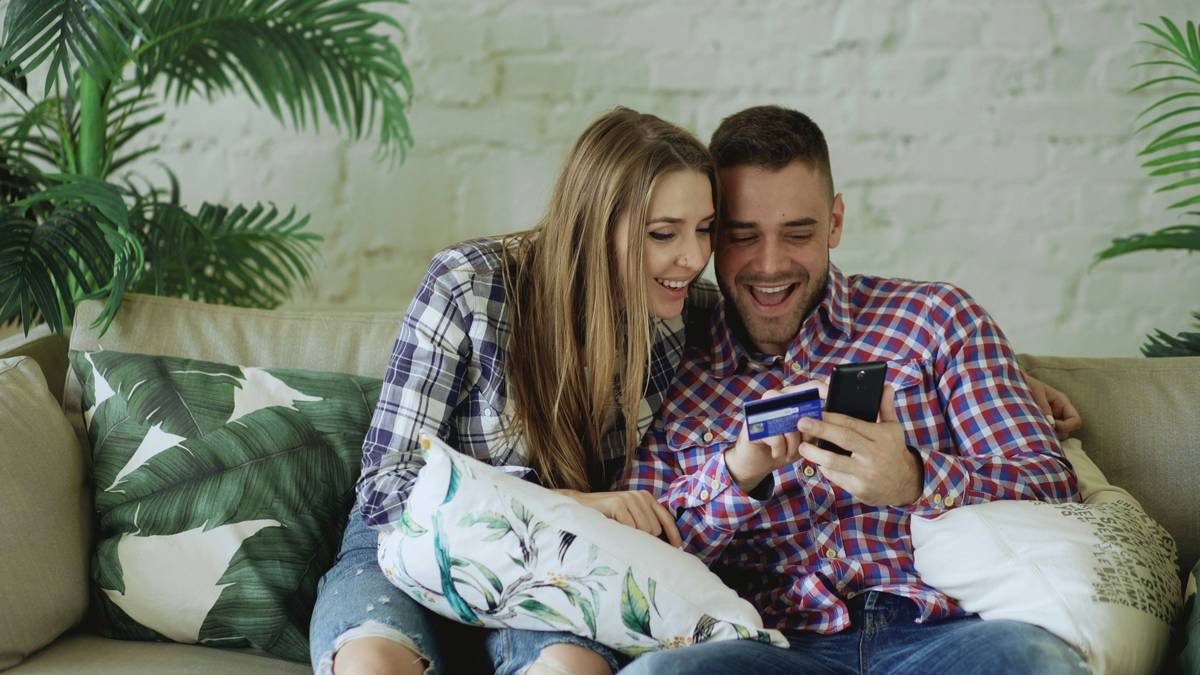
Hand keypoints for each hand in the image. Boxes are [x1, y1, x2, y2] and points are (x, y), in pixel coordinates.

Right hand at [554, 489, 681, 546]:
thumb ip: (646, 525)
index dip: (673, 535)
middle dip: (645, 540)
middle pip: (655, 529)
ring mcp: (629, 498)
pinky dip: (621, 533)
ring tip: (618, 533)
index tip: (678, 550)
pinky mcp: (618, 503)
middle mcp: (641, 496)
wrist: (580, 508)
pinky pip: (629, 528)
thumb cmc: (608, 518)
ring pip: (643, 529)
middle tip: (628, 540)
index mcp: (647, 498)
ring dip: (631, 536)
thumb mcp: (631, 519)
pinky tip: (612, 528)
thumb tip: (667, 547)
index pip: (667, 519)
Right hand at [725, 381, 827, 492]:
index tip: (832, 397)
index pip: (811, 387)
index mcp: (791, 398)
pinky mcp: (752, 424)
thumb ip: (815, 427)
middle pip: (801, 407)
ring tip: (790, 451)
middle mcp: (776, 399)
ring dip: (793, 443)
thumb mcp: (804, 438)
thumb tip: (830, 422)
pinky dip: (780, 450)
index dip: (824, 390)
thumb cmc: (783, 447)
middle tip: (804, 443)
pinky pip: (777, 437)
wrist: (755, 463)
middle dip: (807, 431)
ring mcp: (762, 410)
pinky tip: (777, 453)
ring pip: (790, 423)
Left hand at [796, 385, 921, 505]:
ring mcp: (865, 473)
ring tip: (802, 446)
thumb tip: (886, 386)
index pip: (852, 424)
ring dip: (815, 454)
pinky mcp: (858, 488)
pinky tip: (818, 462)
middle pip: (843, 439)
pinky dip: (825, 469)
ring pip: (835, 462)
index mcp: (880, 437)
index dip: (832, 417)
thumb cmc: (893, 451)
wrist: (904, 485)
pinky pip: (836, 477)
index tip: (816, 411)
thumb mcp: (893, 429)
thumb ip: (885, 407)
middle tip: (801, 423)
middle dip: (820, 430)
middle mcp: (873, 455)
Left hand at [1024, 374, 1081, 439]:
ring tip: (1032, 430)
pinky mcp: (1040, 424)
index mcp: (1061, 402)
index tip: (1051, 425)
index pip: (1075, 420)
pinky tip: (1029, 432)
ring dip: (1046, 436)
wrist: (1010, 384)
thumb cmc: (1025, 384)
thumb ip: (1044, 407)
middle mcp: (1058, 413)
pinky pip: (1045, 436)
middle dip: (1055, 434)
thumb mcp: (1036, 393)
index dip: (1066, 426)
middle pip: (1066, 432)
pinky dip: (1040, 437)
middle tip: (1038, 429)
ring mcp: (1050, 420)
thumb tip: (1052, 424)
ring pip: (1055, 436)